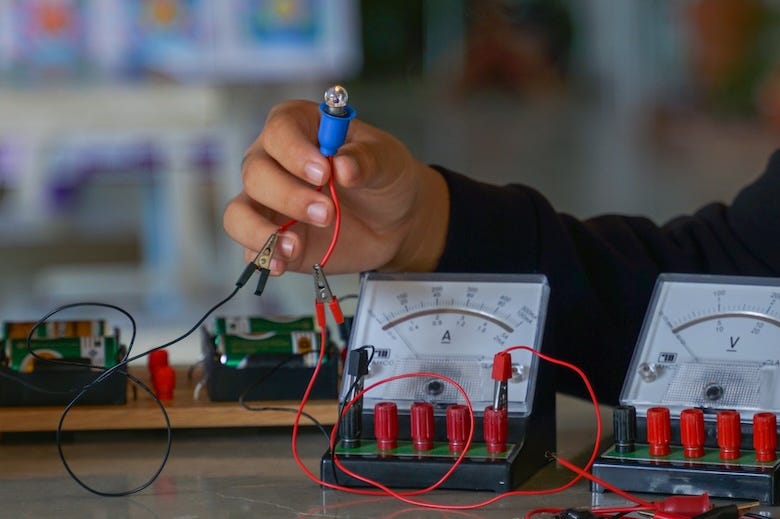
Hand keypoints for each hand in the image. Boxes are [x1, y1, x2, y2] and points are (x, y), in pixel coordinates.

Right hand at [223, 100, 449, 274]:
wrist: (394, 221)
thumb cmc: (384, 177)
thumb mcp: (387, 161)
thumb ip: (367, 160)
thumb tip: (343, 166)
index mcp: (300, 128)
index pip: (279, 130)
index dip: (295, 151)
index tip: (323, 172)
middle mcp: (274, 161)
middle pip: (255, 173)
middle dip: (289, 196)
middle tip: (327, 213)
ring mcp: (269, 202)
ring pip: (239, 213)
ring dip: (263, 232)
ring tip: (295, 246)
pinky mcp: (272, 238)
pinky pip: (250, 248)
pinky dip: (263, 257)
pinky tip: (284, 264)